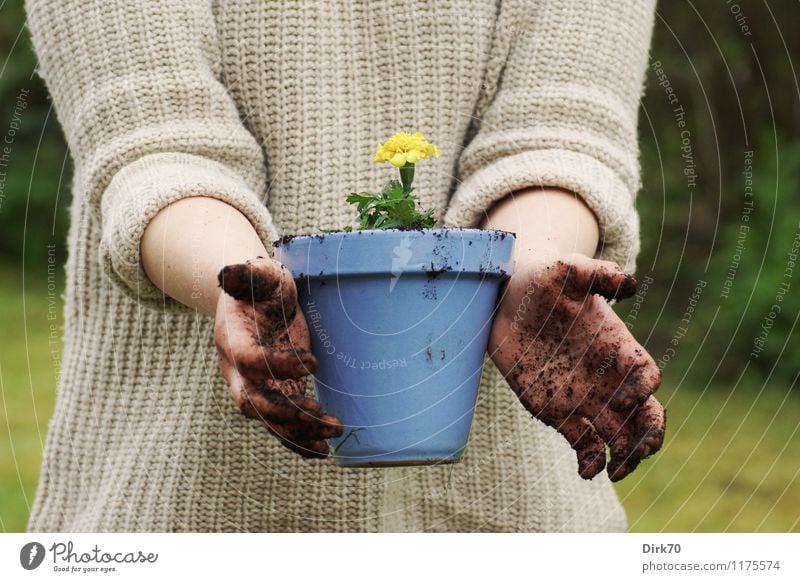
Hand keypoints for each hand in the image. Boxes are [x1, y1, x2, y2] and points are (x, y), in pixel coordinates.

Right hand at [214, 257, 343, 457]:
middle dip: (289, 415)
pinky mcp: (273, 394)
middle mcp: (238, 371)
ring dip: (300, 433)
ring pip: (269, 421)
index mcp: (233, 340)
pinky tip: (324, 451)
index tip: (314, 363)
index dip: (278, 367)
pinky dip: (299, 442)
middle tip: (325, 416)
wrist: (255, 303)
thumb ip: (246, 274)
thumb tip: (227, 272)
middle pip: (254, 403)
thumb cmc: (260, 286)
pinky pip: (281, 427)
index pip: (250, 362)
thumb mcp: (259, 274)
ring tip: (335, 434)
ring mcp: (255, 387)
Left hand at [489, 252, 665, 480]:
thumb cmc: (541, 281)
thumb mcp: (566, 270)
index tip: (622, 399)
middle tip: (637, 454)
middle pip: (644, 415)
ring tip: (614, 473)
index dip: (643, 391)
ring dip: (625, 457)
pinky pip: (585, 443)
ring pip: (619, 436)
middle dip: (649, 437)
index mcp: (616, 347)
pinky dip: (591, 460)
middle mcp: (607, 377)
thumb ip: (596, 274)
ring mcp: (586, 397)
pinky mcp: (560, 411)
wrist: (506, 299)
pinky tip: (586, 470)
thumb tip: (629, 285)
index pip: (646, 376)